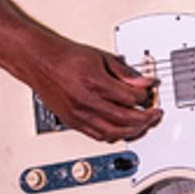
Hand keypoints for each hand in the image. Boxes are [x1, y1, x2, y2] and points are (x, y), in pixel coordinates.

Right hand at [21, 38, 161, 142]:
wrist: (40, 63)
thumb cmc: (66, 57)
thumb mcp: (100, 57)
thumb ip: (123, 72)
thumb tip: (143, 82)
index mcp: (95, 82)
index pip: (130, 98)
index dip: (144, 97)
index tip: (148, 94)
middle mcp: (86, 101)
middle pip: (125, 119)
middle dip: (144, 118)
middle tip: (153, 114)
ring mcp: (78, 115)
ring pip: (113, 132)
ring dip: (132, 131)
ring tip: (142, 125)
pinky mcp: (72, 122)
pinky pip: (98, 136)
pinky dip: (114, 135)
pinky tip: (122, 131)